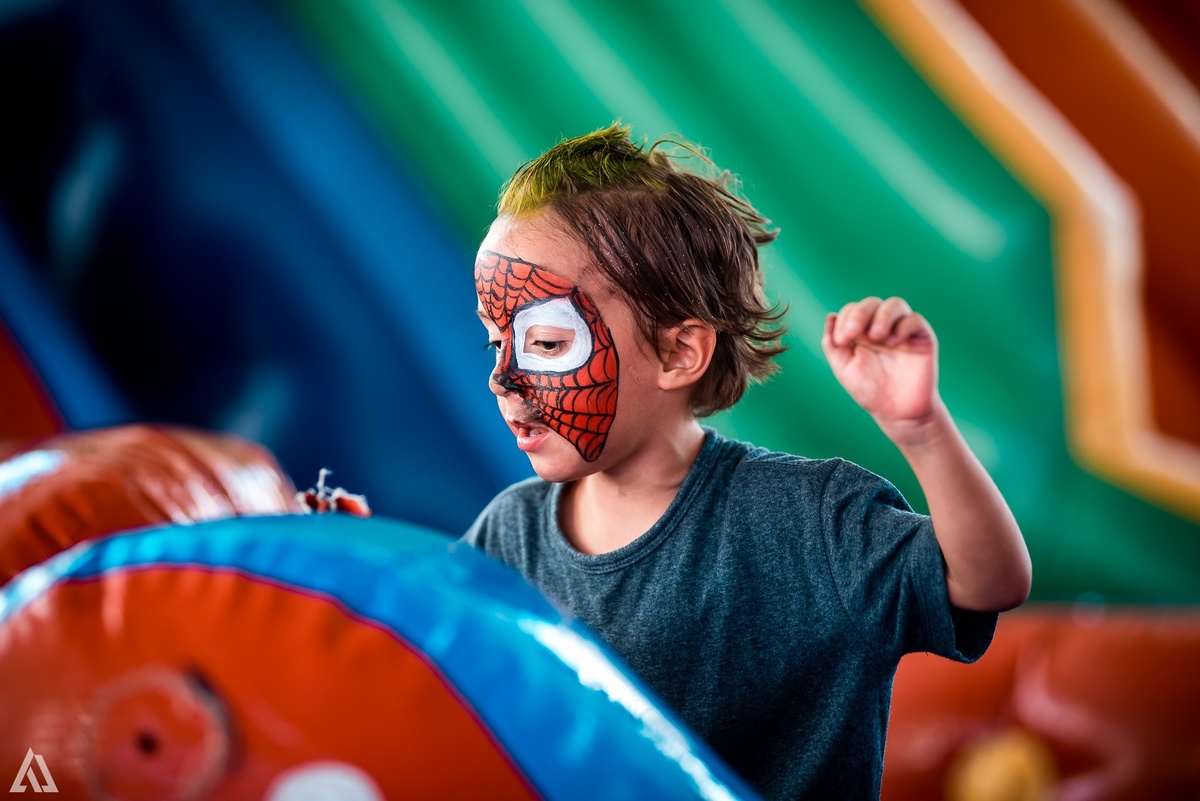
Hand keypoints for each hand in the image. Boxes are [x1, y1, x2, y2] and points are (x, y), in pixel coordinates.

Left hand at [821, 297, 940, 439]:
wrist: (897, 412)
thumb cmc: (869, 391)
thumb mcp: (844, 368)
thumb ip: (833, 345)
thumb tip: (829, 316)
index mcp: (861, 332)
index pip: (852, 310)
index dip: (845, 319)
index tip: (842, 341)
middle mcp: (882, 327)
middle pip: (872, 303)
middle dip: (860, 314)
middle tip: (853, 333)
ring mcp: (902, 331)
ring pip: (895, 305)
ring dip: (882, 316)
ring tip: (876, 336)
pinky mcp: (921, 338)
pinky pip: (915, 320)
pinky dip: (903, 326)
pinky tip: (893, 342)